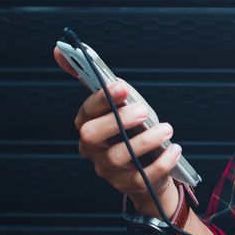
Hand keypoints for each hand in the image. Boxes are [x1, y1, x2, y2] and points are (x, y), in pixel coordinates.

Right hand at [56, 46, 182, 217]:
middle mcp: (92, 149)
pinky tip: (175, 149)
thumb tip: (59, 49)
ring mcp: (108, 170)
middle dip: (117, 120)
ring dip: (144, 141)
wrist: (148, 171)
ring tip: (166, 128)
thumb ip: (95, 81)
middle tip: (143, 110)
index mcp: (88, 126)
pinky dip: (161, 163)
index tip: (122, 86)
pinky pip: (142, 177)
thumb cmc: (131, 131)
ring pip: (117, 157)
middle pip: (91, 136)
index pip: (85, 112)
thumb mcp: (118, 105)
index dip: (101, 99)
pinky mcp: (128, 186)